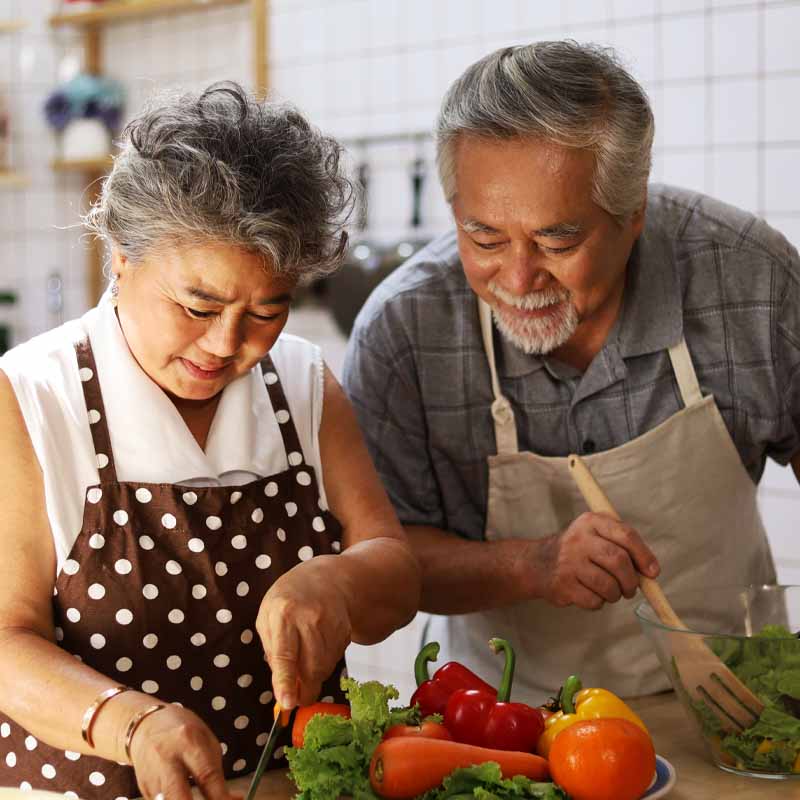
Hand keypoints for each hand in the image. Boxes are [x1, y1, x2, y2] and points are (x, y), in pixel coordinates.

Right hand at [128, 703, 235, 799]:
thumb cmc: (185, 733)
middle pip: (178, 797)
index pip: (206, 775)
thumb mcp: (206, 742)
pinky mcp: (143, 791)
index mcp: (188, 741)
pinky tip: (187, 799)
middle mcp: (167, 759)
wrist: (146, 725)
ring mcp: (152, 777)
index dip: (221, 797)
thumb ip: (216, 772)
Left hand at [256, 557, 351, 708]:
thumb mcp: (268, 616)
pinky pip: (335, 661)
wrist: (327, 579)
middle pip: (310, 669)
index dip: (286, 682)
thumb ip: (271, 650)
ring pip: (324, 668)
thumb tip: (281, 688)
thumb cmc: (290, 599)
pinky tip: (320, 645)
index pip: (284, 655)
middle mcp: (309, 619)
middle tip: (297, 697)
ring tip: (306, 656)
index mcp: (283, 614)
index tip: (287, 704)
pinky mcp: (346, 630)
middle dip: (304, 690)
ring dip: (314, 675)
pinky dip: (325, 662)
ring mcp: (331, 624)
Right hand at [533, 512, 659, 609]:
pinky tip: (591, 594)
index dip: (644, 555)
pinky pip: (594, 600)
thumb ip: (623, 546)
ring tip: (610, 592)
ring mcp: (569, 562)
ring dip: (615, 594)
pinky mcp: (563, 584)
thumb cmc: (579, 551)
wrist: (538, 563)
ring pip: (608, 585)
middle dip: (631, 580)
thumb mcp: (597, 535)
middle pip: (618, 561)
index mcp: (591, 522)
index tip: (653, 572)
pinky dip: (599, 602)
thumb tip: (651, 571)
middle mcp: (579, 539)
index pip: (626, 535)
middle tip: (630, 589)